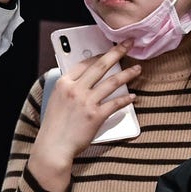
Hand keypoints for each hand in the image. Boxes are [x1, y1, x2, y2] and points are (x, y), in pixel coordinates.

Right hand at [29, 42, 139, 188]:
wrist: (53, 146)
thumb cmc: (54, 127)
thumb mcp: (56, 101)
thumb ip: (69, 89)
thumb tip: (85, 83)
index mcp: (63, 83)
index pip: (84, 63)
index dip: (99, 55)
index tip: (108, 51)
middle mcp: (75, 90)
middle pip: (100, 66)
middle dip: (116, 52)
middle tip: (128, 45)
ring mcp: (86, 102)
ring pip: (111, 82)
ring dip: (127, 74)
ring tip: (137, 69)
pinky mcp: (96, 116)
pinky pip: (115, 104)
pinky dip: (126, 99)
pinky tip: (132, 96)